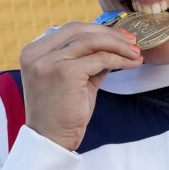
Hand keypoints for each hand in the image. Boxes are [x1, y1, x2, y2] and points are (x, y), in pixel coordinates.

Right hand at [19, 23, 142, 150]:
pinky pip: (100, 59)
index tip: (120, 36)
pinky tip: (131, 64)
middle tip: (132, 42)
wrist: (51, 140)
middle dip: (110, 33)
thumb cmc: (62, 113)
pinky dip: (119, 59)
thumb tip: (115, 45)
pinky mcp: (65, 73)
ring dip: (118, 45)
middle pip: (80, 29)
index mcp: (33, 51)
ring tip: (135, 53)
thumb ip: (88, 60)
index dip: (98, 29)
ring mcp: (49, 62)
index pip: (70, 29)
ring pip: (91, 41)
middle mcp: (37, 53)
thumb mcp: (73, 79)